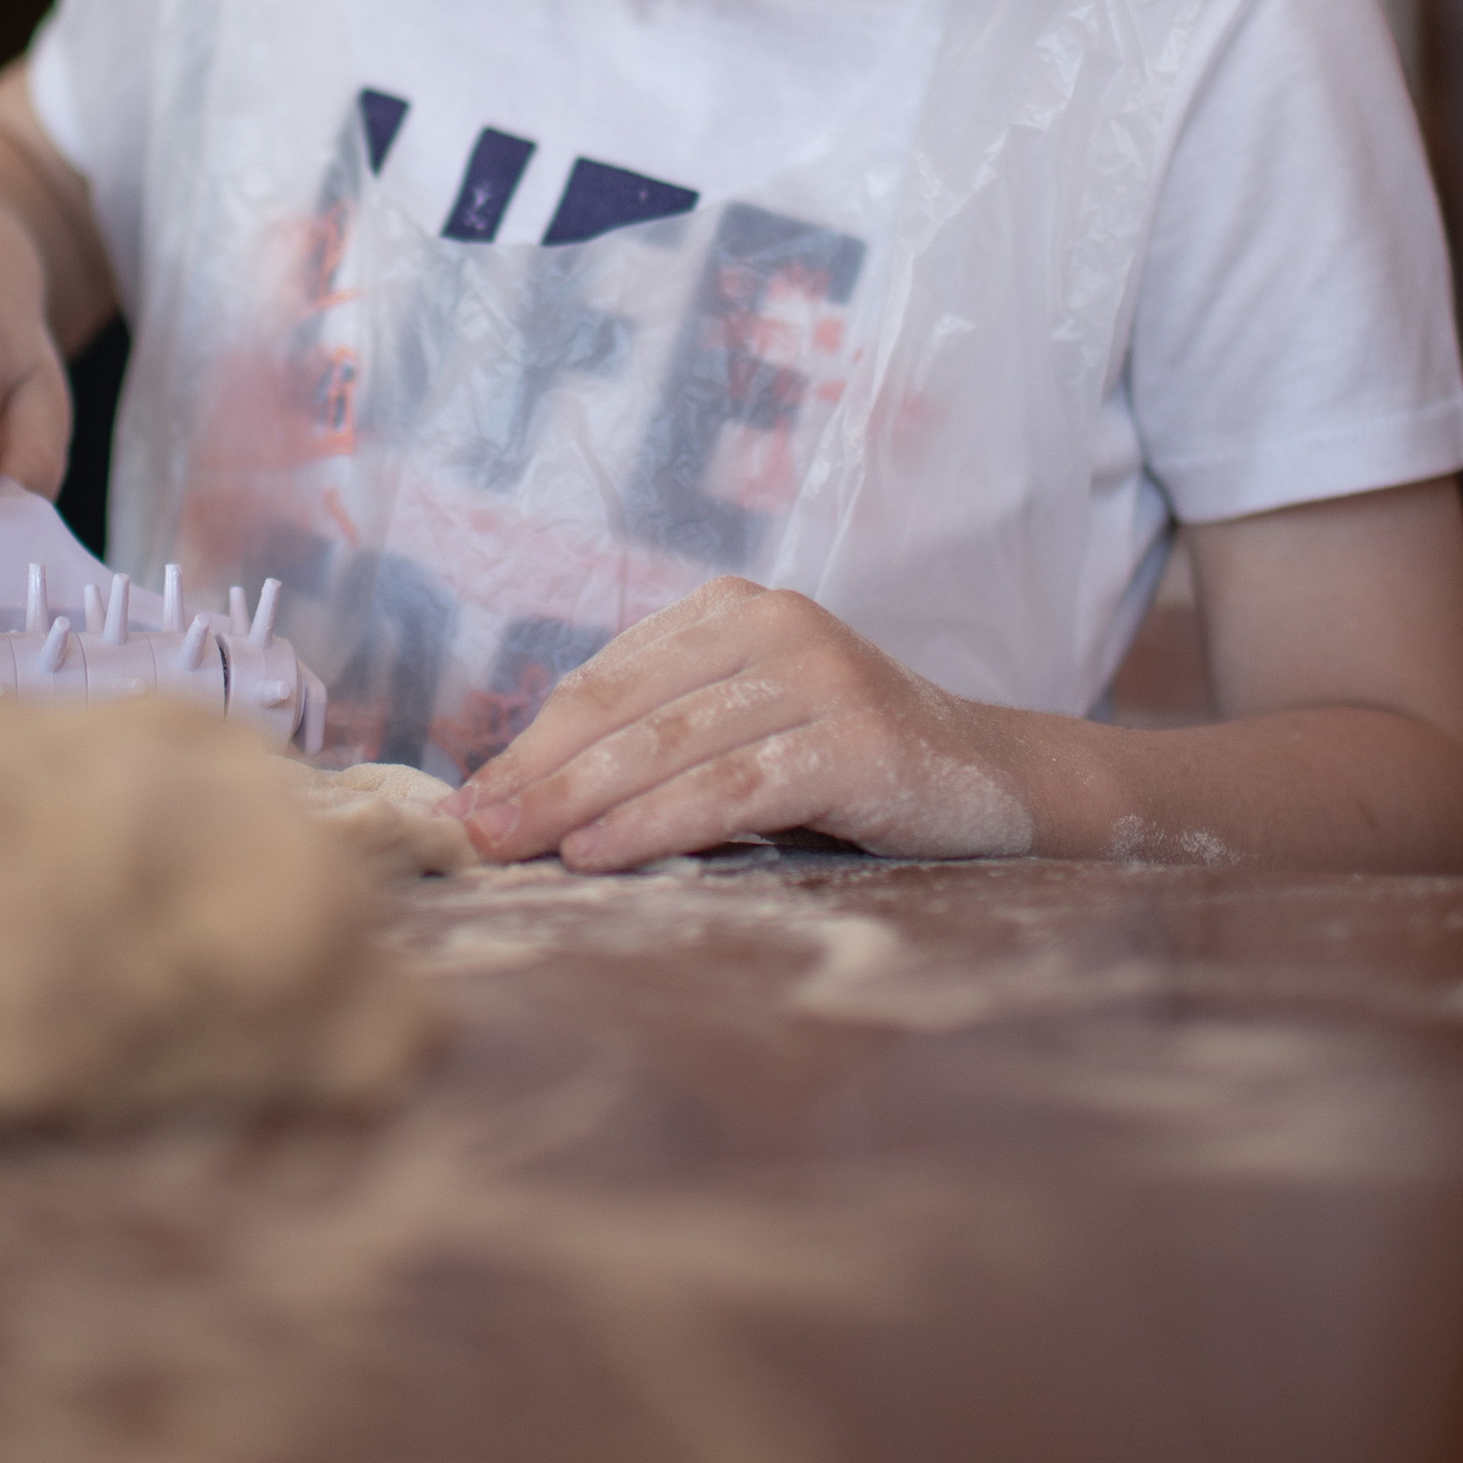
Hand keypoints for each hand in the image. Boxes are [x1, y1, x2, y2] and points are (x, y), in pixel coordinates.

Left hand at [448, 577, 1034, 871]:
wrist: (996, 779)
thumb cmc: (848, 765)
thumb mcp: (747, 729)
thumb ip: (659, 738)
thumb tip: (523, 790)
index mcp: (733, 608)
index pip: (606, 679)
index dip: (530, 741)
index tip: (466, 799)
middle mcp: (774, 623)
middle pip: (626, 708)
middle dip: (537, 776)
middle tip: (471, 831)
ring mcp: (820, 676)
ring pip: (669, 746)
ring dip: (579, 803)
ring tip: (516, 847)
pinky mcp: (856, 740)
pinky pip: (732, 788)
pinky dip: (657, 823)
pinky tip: (600, 854)